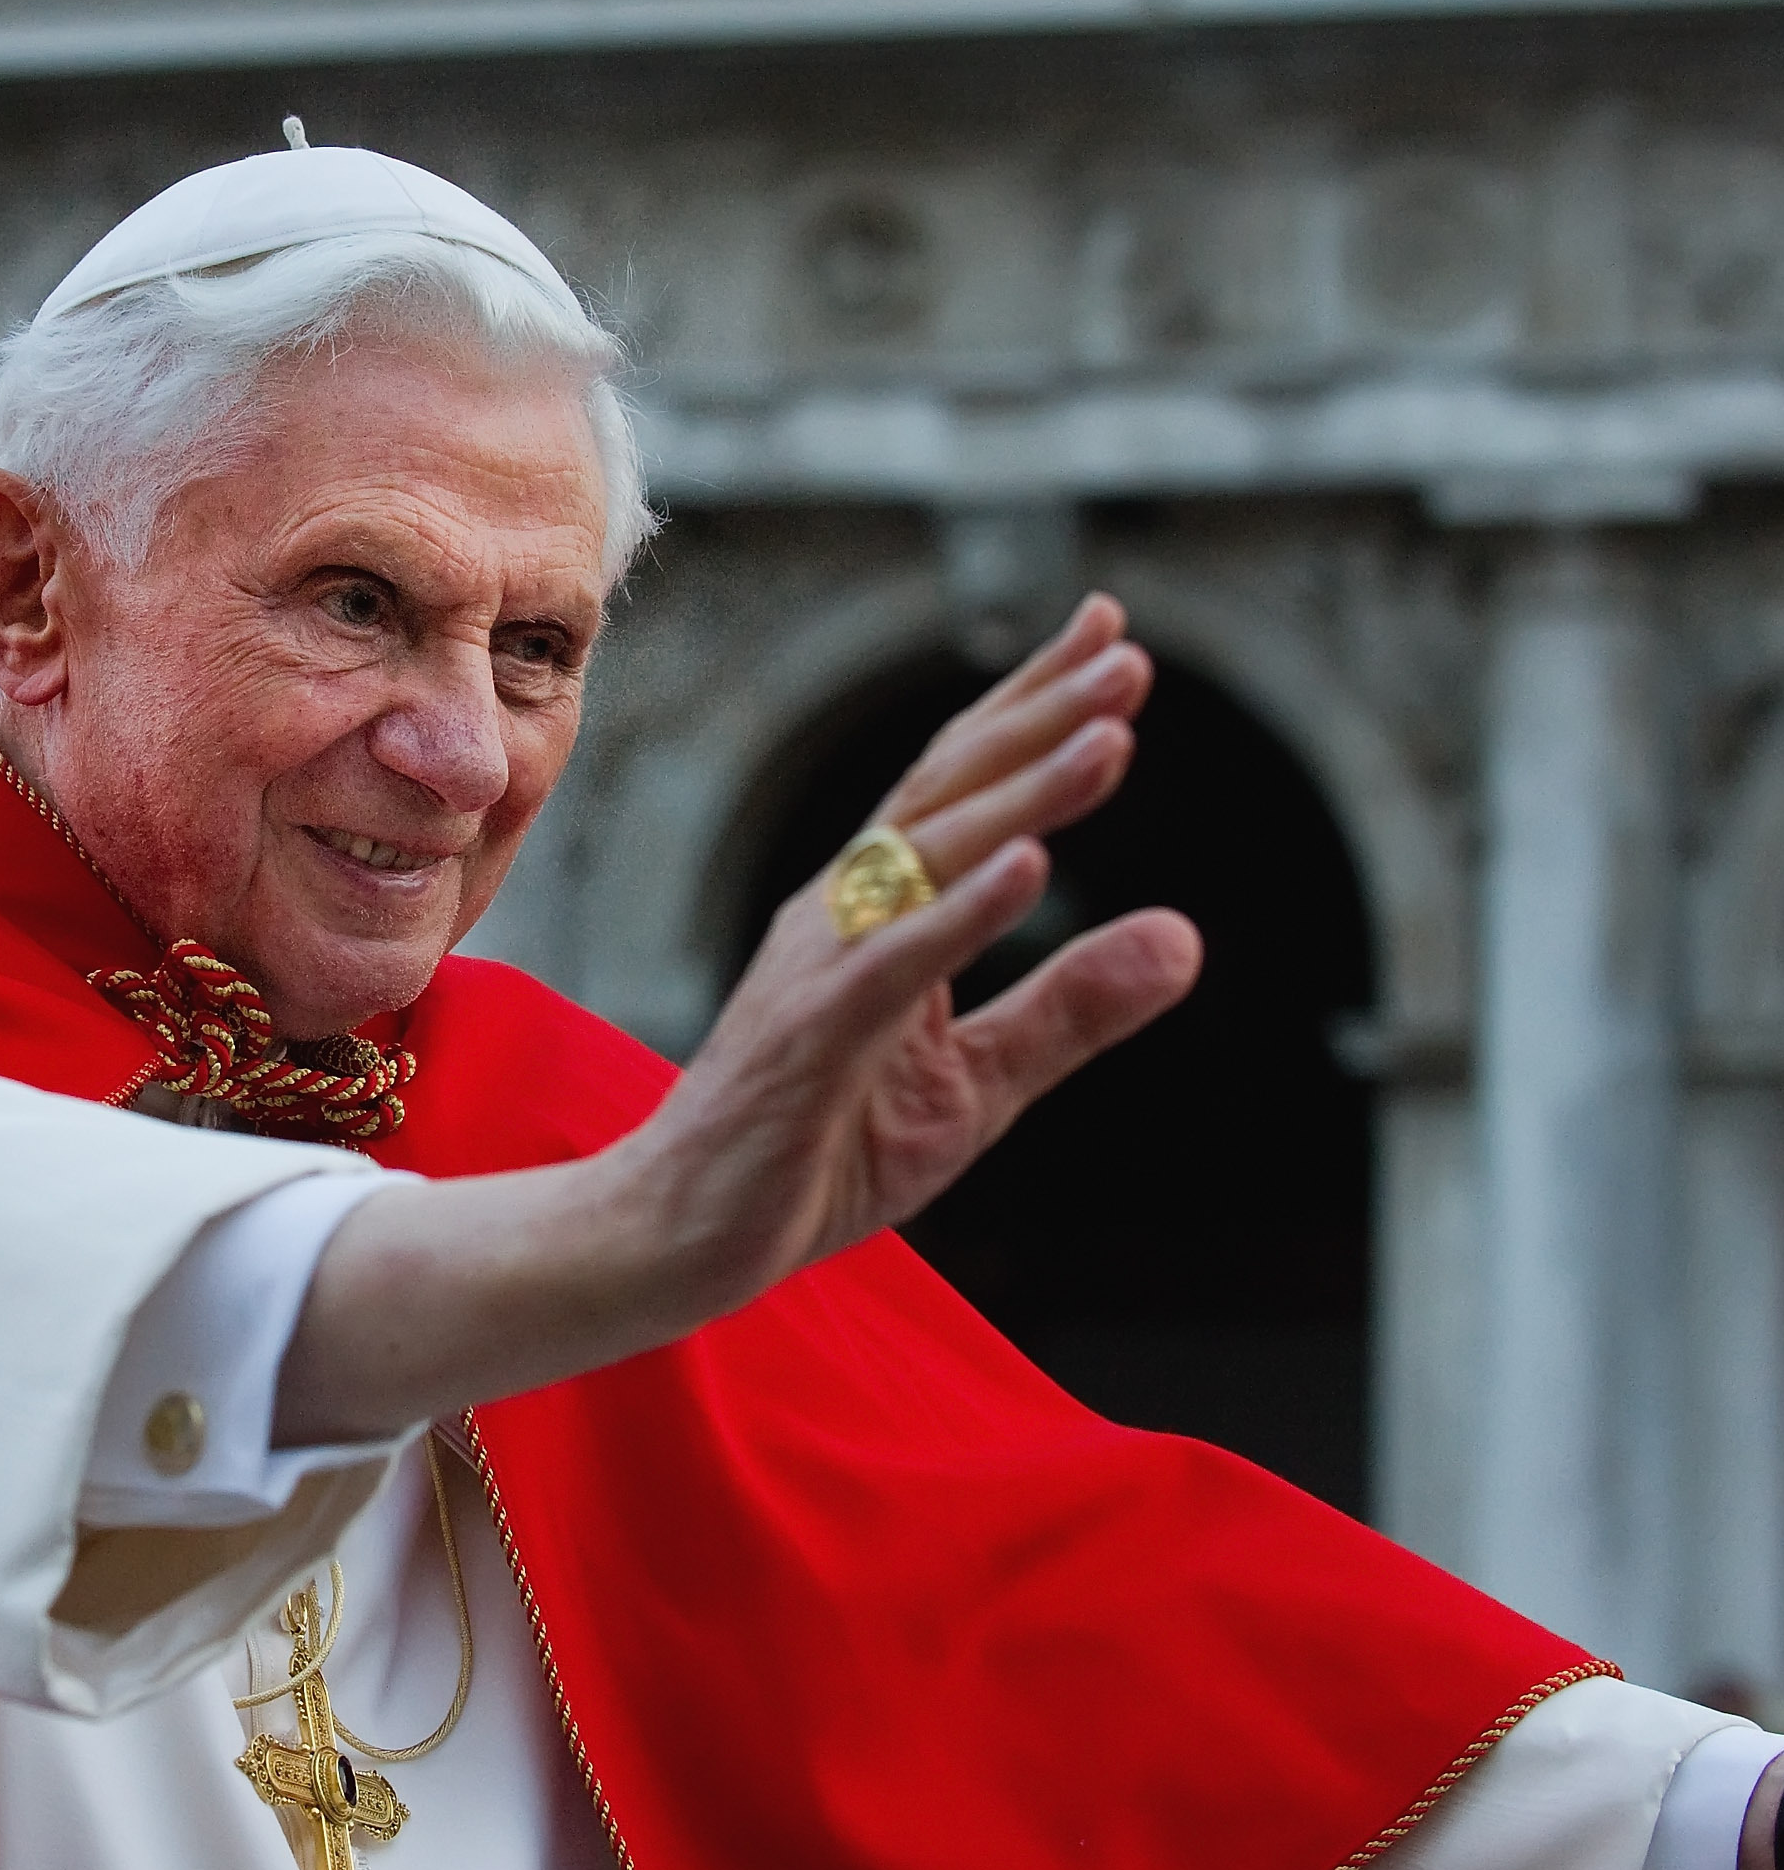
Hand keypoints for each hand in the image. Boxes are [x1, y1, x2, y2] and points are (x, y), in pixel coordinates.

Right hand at [275, 594, 1202, 1442]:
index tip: (1113, 634)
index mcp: (878, 911)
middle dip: (1041, 718)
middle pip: (949, 793)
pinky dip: (964, 910)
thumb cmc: (815, 1150)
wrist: (683, 1234)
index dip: (1034, 708)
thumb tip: (1187, 934)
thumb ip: (1073, 1008)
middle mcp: (842, 913)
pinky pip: (896, 961)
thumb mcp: (977, 1084)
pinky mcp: (810, 1037)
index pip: (963, 788)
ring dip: (1024, 793)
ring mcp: (820, 968)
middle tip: (1130, 653)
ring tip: (1113, 736)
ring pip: (929, 857)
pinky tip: (1034, 866)